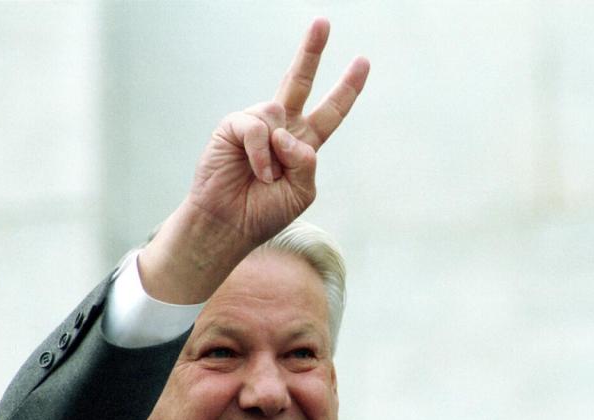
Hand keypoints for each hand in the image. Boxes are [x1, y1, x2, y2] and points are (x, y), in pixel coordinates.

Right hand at [140, 18, 368, 302]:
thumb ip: (307, 161)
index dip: (347, 89)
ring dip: (278, 159)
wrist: (230, 224)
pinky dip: (261, 155)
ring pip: (283, 121)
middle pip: (300, 82)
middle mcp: (281, 128)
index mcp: (303, 144)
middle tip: (324, 21)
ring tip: (264, 180)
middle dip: (312, 51)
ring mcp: (258, 124)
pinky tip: (254, 172)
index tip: (363, 63)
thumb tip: (287, 133)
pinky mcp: (235, 125)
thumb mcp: (302, 191)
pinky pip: (260, 131)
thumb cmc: (264, 212)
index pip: (331, 112)